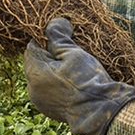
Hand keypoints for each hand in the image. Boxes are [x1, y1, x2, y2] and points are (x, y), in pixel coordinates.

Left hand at [24, 18, 134, 134]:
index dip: (48, 39)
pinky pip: (49, 90)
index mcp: (35, 73)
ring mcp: (40, 102)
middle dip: (51, 55)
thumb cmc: (88, 80)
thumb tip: (53, 23)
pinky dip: (58, 84)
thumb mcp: (74, 53)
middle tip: (72, 53)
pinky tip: (74, 82)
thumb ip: (58, 37)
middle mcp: (32, 89)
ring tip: (75, 68)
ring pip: (43, 77)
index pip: (32, 47)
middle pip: (37, 62)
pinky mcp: (50, 110)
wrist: (102, 112)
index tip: (64, 37)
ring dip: (54, 70)